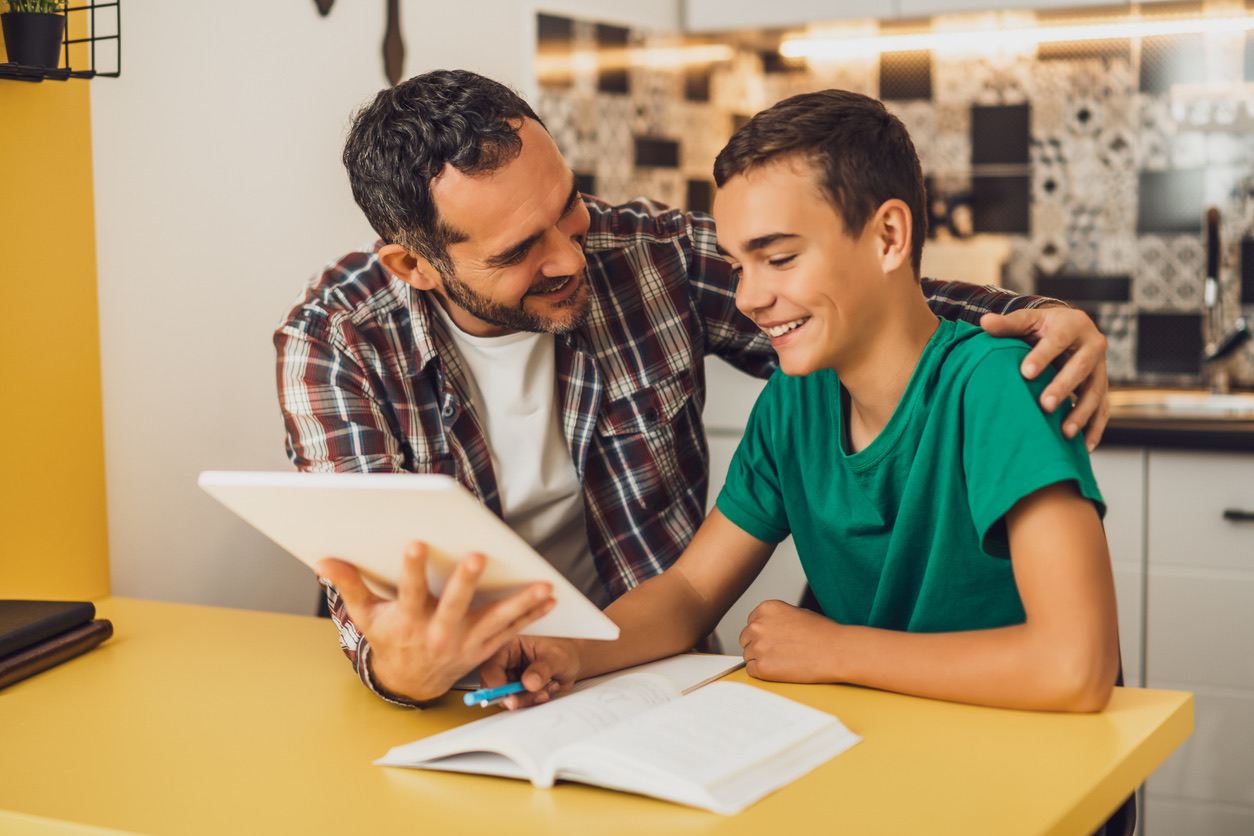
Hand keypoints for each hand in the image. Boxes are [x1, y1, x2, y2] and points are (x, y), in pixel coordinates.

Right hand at [314, 541, 555, 702]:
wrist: (411, 682)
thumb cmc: (390, 640)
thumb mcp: (367, 616)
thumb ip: (350, 585)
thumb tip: (323, 560)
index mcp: (408, 622)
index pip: (408, 592)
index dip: (411, 569)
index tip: (415, 543)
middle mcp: (438, 634)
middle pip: (454, 606)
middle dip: (466, 582)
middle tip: (478, 556)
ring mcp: (466, 643)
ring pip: (495, 621)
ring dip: (521, 603)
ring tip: (544, 585)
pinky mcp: (485, 647)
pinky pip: (512, 630)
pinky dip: (532, 614)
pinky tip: (551, 597)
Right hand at [480, 637, 582, 709]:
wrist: (574, 663)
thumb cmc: (564, 652)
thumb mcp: (557, 658)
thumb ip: (543, 669)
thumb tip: (529, 682)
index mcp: (509, 645)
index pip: (491, 666)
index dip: (496, 685)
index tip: (510, 696)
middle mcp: (506, 661)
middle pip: (493, 685)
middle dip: (514, 695)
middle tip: (533, 695)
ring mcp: (510, 677)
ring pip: (505, 697)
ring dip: (526, 699)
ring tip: (545, 690)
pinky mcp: (516, 690)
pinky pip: (516, 703)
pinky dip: (531, 702)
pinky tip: (544, 692)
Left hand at [739, 599, 842, 682]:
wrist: (836, 652)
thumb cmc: (823, 633)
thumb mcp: (796, 613)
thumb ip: (776, 619)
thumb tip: (766, 629)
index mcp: (766, 608)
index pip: (751, 623)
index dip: (763, 634)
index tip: (774, 640)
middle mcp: (758, 625)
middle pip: (746, 639)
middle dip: (759, 646)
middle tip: (779, 653)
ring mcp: (758, 646)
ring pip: (748, 656)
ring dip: (761, 660)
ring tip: (784, 661)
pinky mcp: (762, 667)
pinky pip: (751, 671)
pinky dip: (762, 672)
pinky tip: (780, 669)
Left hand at [979, 308, 1110, 450]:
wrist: (1069, 331)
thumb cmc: (1042, 327)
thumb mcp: (1027, 321)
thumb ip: (1007, 325)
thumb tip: (984, 323)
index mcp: (1073, 325)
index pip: (1057, 340)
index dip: (1043, 356)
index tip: (1025, 373)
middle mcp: (1093, 345)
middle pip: (1081, 368)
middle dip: (1063, 387)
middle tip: (1044, 406)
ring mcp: (1101, 369)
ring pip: (1096, 392)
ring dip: (1082, 413)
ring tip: (1065, 433)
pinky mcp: (1102, 387)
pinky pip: (1103, 410)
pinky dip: (1095, 429)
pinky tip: (1083, 447)